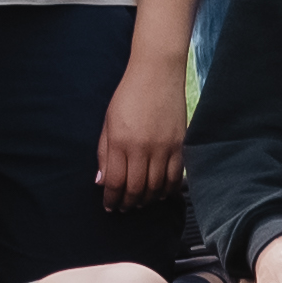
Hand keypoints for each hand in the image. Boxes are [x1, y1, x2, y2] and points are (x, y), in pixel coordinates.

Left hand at [96, 59, 188, 207]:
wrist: (157, 74)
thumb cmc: (128, 96)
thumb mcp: (108, 122)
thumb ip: (104, 153)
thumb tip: (101, 181)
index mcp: (120, 141)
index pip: (115, 182)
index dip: (112, 199)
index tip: (109, 206)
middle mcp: (142, 148)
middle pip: (136, 189)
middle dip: (128, 203)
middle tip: (124, 208)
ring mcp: (164, 148)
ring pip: (157, 187)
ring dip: (147, 200)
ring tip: (140, 203)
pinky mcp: (180, 146)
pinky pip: (175, 177)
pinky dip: (168, 190)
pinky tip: (160, 193)